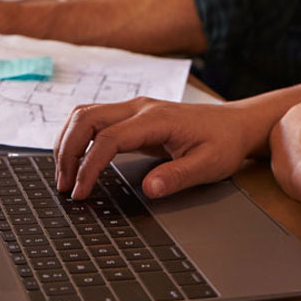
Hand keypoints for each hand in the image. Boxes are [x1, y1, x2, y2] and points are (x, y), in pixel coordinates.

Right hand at [54, 97, 256, 200]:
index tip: (81, 194)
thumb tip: (149, 190)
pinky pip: (96, 119)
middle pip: (87, 118)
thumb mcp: (208, 165)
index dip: (89, 167)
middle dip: (67, 151)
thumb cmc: (224, 143)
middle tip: (64, 186)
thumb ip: (178, 177)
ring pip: (86, 114)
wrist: (236, 124)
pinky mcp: (134, 115)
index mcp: (156, 119)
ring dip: (69, 142)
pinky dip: (79, 137)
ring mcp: (136, 108)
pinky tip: (77, 160)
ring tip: (65, 176)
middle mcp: (141, 107)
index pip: (109, 139)